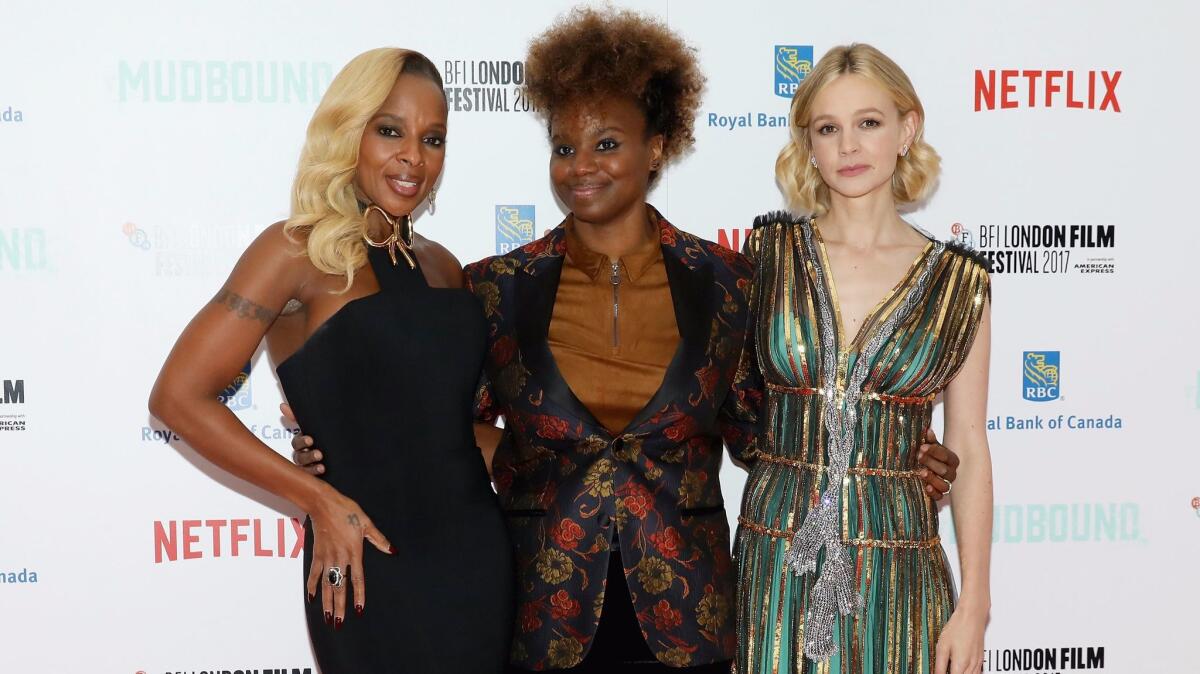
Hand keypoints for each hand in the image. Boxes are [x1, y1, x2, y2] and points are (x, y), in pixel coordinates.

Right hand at [281, 403, 324, 475]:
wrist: (344, 454)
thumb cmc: (324, 438)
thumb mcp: (315, 427)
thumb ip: (297, 416)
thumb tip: (282, 406)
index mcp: (303, 445)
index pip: (298, 443)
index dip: (303, 442)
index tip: (310, 440)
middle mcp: (303, 457)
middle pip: (300, 457)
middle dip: (308, 456)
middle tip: (319, 454)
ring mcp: (308, 468)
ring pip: (304, 470)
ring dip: (312, 467)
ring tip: (321, 465)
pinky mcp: (315, 477)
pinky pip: (311, 479)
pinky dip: (315, 476)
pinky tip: (323, 471)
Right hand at [306, 487, 393, 628]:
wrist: (323, 503)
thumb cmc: (347, 511)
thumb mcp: (367, 523)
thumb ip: (379, 539)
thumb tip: (392, 551)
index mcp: (354, 551)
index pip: (357, 578)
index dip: (358, 594)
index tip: (359, 609)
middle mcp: (340, 557)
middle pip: (340, 586)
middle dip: (340, 605)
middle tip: (339, 623)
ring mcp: (326, 557)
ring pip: (326, 584)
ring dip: (327, 601)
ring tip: (327, 616)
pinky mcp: (316, 554)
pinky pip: (314, 573)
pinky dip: (312, 586)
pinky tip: (312, 598)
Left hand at [917, 428, 958, 500]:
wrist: (925, 468)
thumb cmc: (928, 456)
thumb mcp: (928, 447)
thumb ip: (928, 441)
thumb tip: (927, 431)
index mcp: (951, 459)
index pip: (945, 455)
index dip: (934, 451)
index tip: (922, 447)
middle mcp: (951, 473)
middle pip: (944, 470)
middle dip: (930, 462)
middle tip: (918, 456)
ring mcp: (946, 484)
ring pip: (944, 485)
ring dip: (933, 479)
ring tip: (922, 472)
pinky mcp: (939, 495)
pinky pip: (939, 497)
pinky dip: (934, 493)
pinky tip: (927, 488)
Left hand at [934, 604, 985, 673]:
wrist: (972, 615)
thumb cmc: (958, 627)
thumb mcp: (942, 646)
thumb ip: (939, 664)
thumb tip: (936, 673)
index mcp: (960, 664)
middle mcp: (971, 665)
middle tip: (946, 670)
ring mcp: (978, 662)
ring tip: (953, 670)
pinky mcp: (981, 657)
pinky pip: (976, 672)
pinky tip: (963, 671)